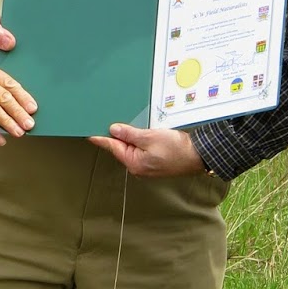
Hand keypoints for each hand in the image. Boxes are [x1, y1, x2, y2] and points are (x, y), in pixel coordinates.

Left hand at [89, 124, 203, 177]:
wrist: (198, 156)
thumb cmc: (176, 149)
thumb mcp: (150, 137)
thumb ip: (130, 134)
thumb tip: (114, 130)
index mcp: (134, 162)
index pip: (112, 147)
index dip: (101, 138)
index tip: (89, 133)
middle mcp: (138, 166)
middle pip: (121, 148)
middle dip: (115, 135)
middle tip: (106, 122)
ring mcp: (146, 165)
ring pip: (131, 148)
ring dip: (128, 137)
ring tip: (123, 125)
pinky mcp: (154, 162)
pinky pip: (141, 150)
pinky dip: (138, 141)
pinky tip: (139, 132)